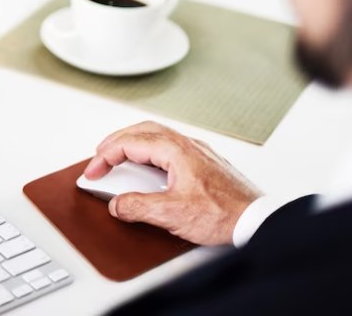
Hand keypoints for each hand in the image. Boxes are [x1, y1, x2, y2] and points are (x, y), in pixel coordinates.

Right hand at [83, 121, 261, 245]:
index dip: (105, 156)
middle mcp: (187, 145)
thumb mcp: (172, 214)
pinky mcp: (204, 163)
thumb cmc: (225, 214)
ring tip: (119, 157)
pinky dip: (150, 151)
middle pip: (142, 130)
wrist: (258, 221)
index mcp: (176, 150)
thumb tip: (118, 204)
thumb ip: (138, 207)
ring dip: (133, 143)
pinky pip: (170, 147)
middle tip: (99, 157)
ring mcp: (197, 153)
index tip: (93, 172)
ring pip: (157, 136)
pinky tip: (149, 167)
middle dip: (115, 141)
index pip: (129, 143)